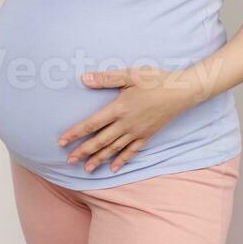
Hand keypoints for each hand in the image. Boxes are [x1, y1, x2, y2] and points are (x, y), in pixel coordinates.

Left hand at [56, 65, 196, 173]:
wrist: (181, 92)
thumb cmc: (154, 80)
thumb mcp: (129, 75)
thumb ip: (106, 78)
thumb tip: (84, 79)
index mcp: (119, 108)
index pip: (91, 124)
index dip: (75, 133)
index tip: (62, 141)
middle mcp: (126, 124)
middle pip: (100, 141)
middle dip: (83, 151)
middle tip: (69, 160)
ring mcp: (137, 132)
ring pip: (114, 149)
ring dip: (99, 158)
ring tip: (86, 168)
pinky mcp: (147, 135)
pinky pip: (132, 151)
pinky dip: (122, 160)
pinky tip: (114, 168)